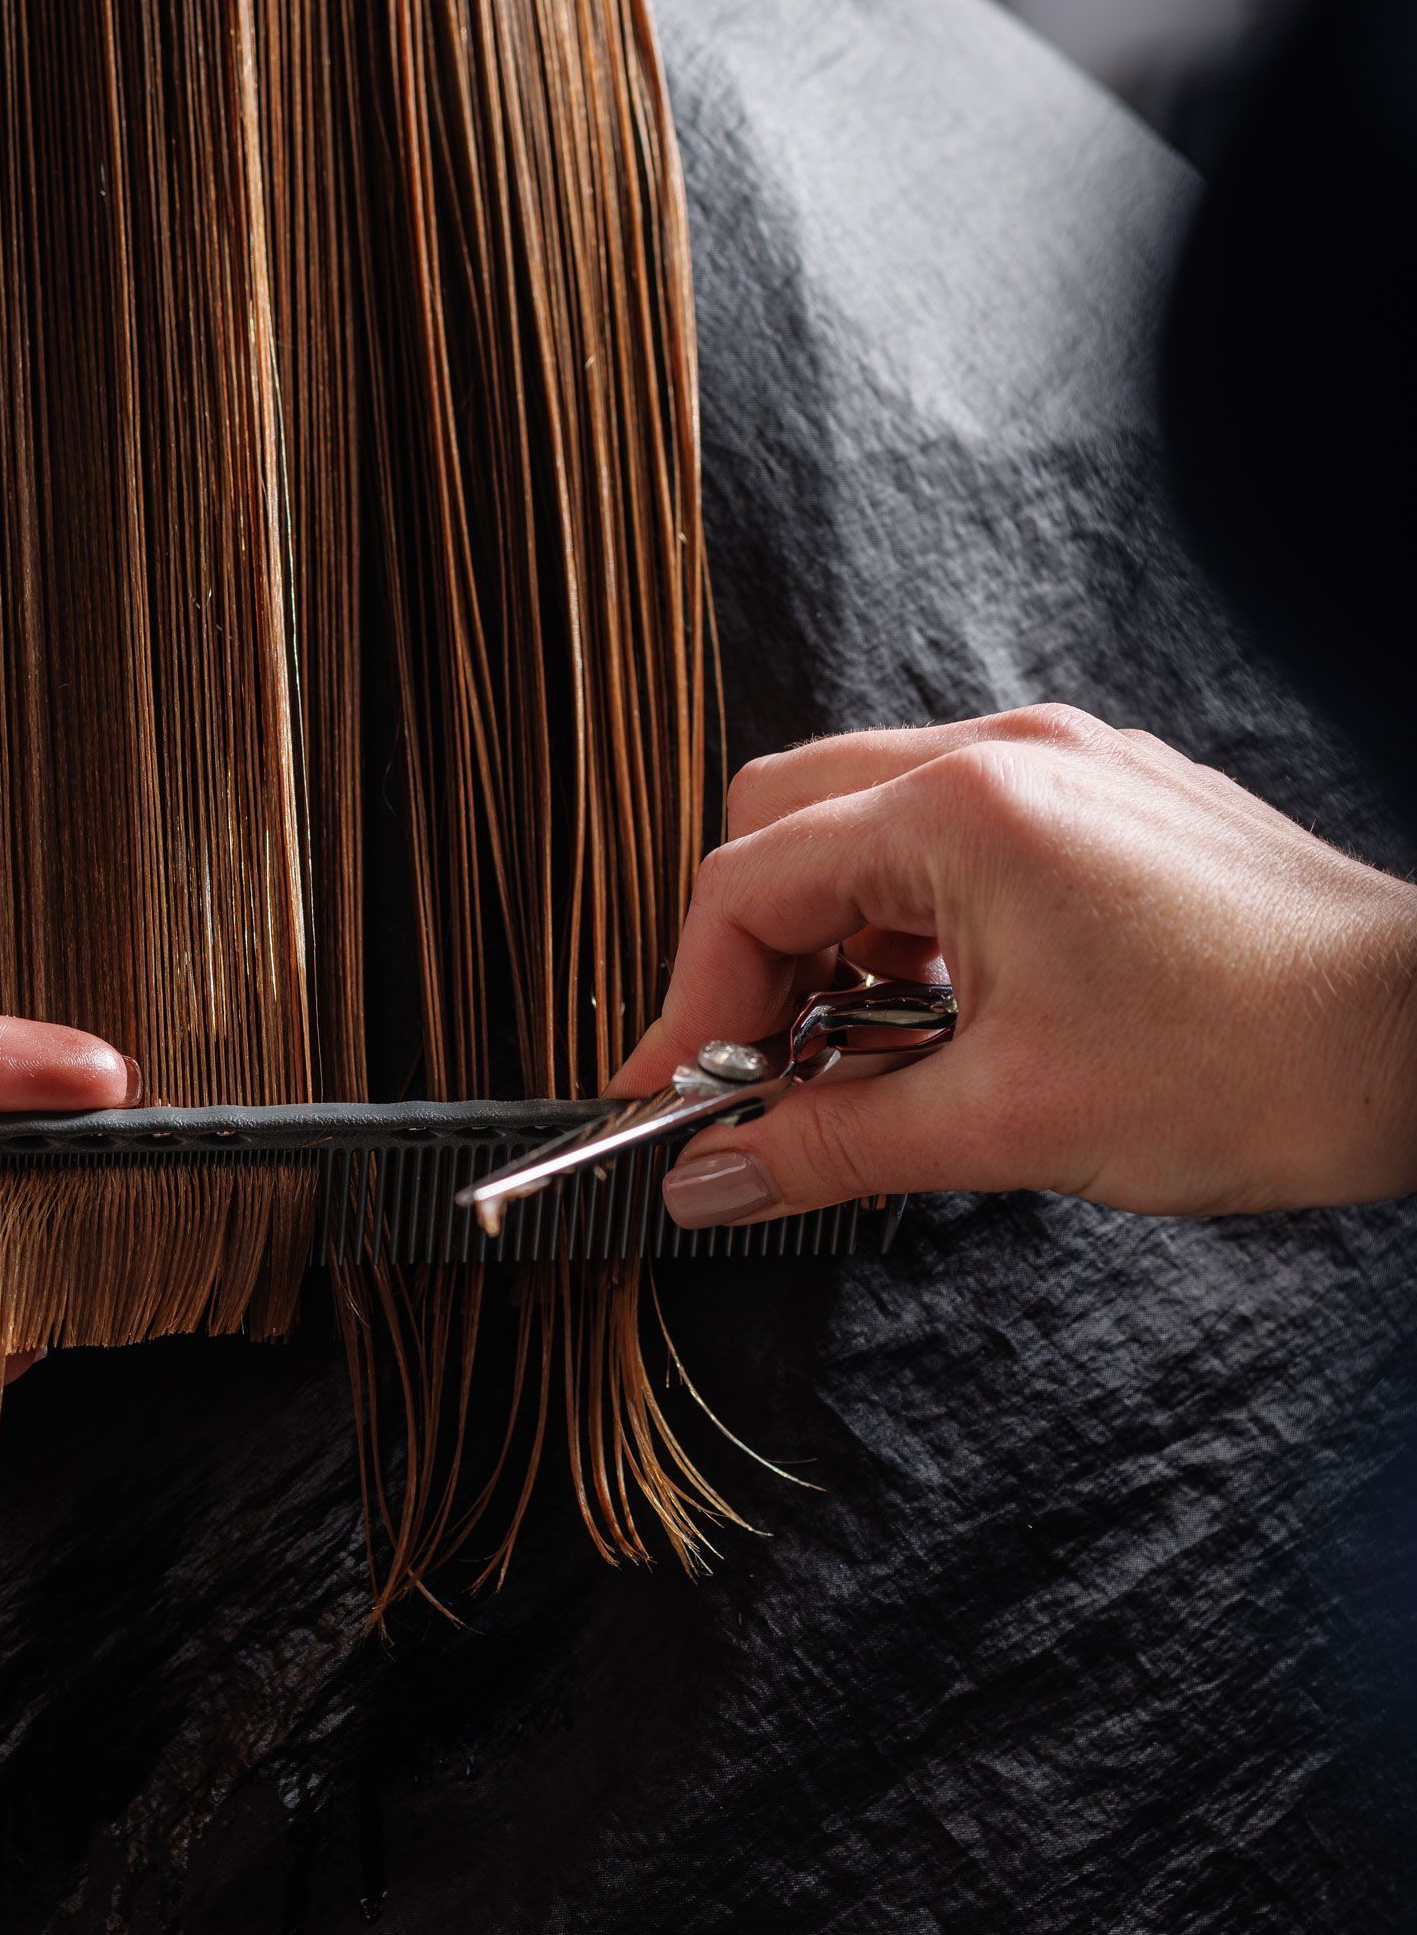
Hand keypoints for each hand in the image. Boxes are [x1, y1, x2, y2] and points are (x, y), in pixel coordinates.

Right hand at [609, 704, 1416, 1226]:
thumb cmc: (1256, 1066)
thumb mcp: (1011, 1125)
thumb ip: (833, 1146)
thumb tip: (712, 1178)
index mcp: (965, 811)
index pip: (748, 885)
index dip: (691, 1007)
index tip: (677, 1104)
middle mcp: (1005, 756)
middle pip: (788, 820)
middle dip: (751, 953)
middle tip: (758, 1073)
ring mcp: (1065, 766)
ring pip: (869, 821)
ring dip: (834, 938)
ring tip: (861, 1060)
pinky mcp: (1110, 799)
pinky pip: (957, 832)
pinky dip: (915, 920)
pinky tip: (945, 1018)